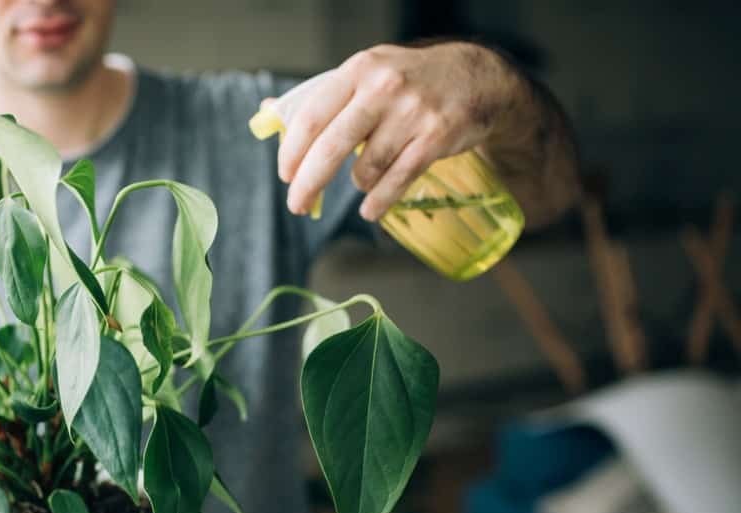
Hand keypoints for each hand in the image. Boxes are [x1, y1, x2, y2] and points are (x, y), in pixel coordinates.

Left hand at [277, 42, 519, 220]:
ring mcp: (413, 112)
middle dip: (309, 183)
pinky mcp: (437, 137)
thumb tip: (268, 114)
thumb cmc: (408, 81)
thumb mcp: (365, 75)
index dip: (293, 151)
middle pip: (332, 147)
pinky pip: (398, 179)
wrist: (476, 76)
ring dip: (359, 183)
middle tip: (297, 205)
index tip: (285, 174)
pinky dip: (380, 200)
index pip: (312, 115)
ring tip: (364, 181)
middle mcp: (384, 87)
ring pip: (367, 167)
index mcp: (358, 70)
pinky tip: (370, 210)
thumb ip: (321, 97)